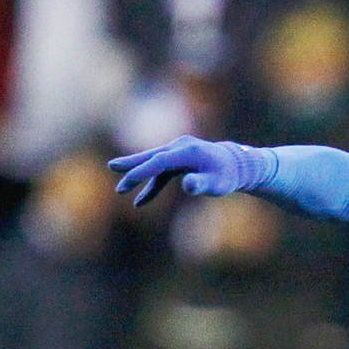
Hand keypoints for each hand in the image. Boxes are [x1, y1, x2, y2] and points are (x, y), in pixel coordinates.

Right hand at [108, 136, 267, 205]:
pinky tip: (141, 201)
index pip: (160, 161)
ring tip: (121, 189)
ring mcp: (178, 152)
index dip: (143, 171)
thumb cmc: (226, 176)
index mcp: (187, 151)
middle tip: (112, 168)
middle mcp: (179, 147)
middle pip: (151, 156)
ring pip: (153, 163)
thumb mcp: (217, 184)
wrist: (236, 165)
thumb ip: (201, 183)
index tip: (128, 182)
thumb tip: (187, 184)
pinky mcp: (178, 159)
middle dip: (131, 165)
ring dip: (137, 175)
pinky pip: (161, 172)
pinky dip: (151, 184)